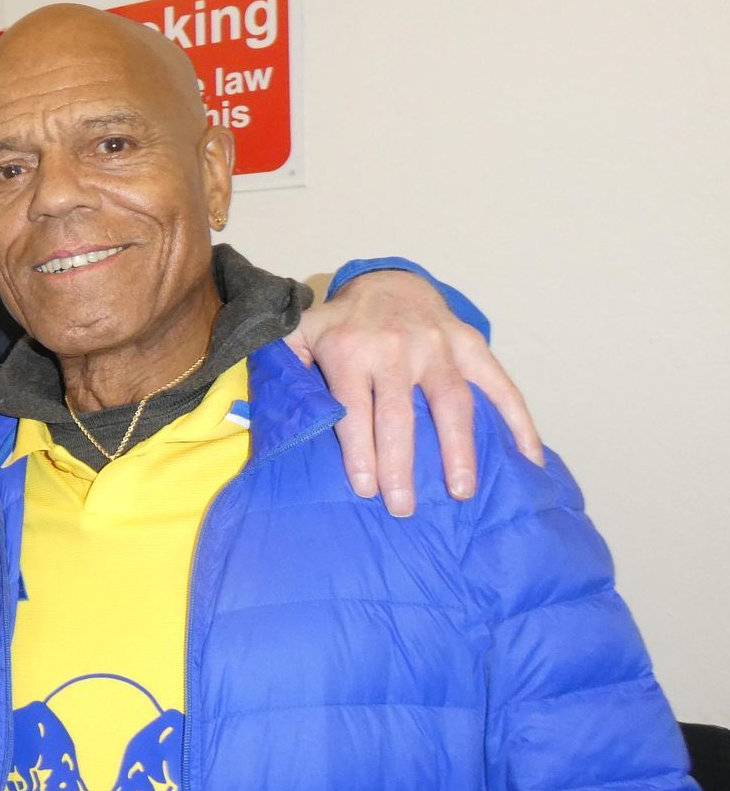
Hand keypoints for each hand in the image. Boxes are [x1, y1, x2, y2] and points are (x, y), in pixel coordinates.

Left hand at [288, 270, 542, 516]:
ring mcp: (439, 345)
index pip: (355, 408)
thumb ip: (281, 364)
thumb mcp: (301, 335)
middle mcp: (397, 347)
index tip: (366, 489)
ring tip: (459, 492)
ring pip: (452, 402)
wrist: (389, 283)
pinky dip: (518, 420)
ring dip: (459, 449)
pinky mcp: (470, 345)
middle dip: (402, 463)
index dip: (359, 450)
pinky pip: (500, 383)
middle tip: (404, 507)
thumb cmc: (341, 325)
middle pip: (400, 413)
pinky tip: (528, 458)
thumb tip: (263, 404)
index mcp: (351, 350)